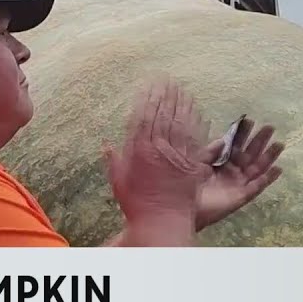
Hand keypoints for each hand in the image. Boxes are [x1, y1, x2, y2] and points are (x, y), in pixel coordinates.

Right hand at [103, 76, 204, 232]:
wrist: (161, 222)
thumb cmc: (137, 204)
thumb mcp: (118, 181)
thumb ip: (113, 161)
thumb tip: (105, 145)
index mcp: (139, 151)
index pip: (144, 117)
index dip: (147, 98)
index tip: (149, 84)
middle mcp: (158, 149)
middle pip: (163, 115)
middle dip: (165, 95)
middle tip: (168, 79)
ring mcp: (177, 155)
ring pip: (180, 122)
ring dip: (181, 103)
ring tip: (182, 88)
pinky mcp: (192, 163)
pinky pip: (195, 138)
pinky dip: (196, 122)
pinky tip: (197, 110)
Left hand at [190, 118, 284, 230]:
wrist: (184, 206)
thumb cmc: (187, 184)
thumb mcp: (198, 163)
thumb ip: (210, 152)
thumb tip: (223, 140)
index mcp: (221, 163)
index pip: (236, 146)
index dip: (243, 134)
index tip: (250, 121)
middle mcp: (232, 172)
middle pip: (250, 154)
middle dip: (259, 141)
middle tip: (270, 127)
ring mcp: (238, 184)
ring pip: (258, 168)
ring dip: (269, 157)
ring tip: (279, 144)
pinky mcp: (242, 196)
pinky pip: (258, 186)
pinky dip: (268, 178)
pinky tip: (278, 169)